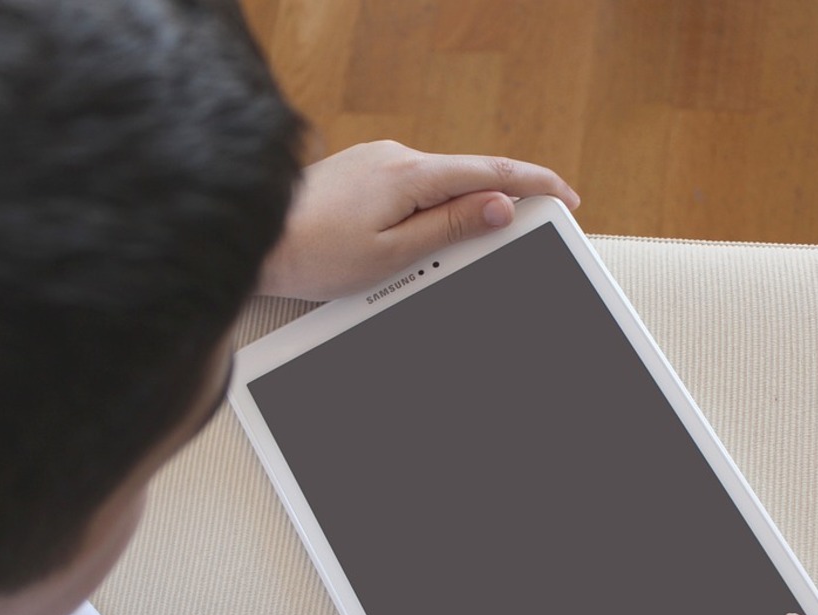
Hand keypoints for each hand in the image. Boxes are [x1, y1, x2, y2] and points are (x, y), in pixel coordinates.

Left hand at [255, 140, 580, 300]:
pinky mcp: (361, 171)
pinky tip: (423, 238)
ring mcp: (376, 160)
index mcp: (409, 174)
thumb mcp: (393, 253)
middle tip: (525, 234)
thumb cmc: (314, 254)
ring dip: (460, 212)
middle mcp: (394, 156)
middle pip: (468, 177)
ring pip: (439, 185)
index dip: (536, 184)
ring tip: (459, 253)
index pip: (491, 173)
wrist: (252, 235)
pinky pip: (413, 187)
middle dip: (500, 205)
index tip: (565, 198)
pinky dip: (432, 209)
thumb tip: (497, 207)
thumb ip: (449, 227)